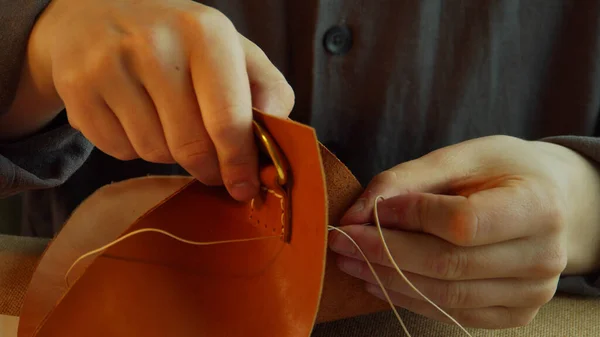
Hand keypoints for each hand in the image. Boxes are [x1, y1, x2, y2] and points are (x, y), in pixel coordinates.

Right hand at [7, 0, 293, 200]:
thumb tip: (277, 134)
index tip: (245, 189)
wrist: (97, 13)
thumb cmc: (180, 41)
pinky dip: (135, 147)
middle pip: (191, 147)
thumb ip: (267, 90)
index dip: (240, 164)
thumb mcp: (232, 50)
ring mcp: (109, 67)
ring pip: (155, 153)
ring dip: (171, 153)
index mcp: (205, 33)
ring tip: (169, 121)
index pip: (228, 120)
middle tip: (212, 167)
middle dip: (208, 168)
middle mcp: (154, 45)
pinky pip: (120, 151)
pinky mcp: (77, 90)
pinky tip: (136, 116)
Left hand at [328, 135, 599, 328]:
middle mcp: (543, 256)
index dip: (409, 217)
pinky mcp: (515, 312)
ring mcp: (532, 292)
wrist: (551, 202)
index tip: (369, 210)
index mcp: (538, 206)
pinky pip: (452, 312)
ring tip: (351, 260)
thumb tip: (357, 212)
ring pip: (444, 295)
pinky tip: (379, 279)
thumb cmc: (503, 172)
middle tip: (341, 240)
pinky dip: (408, 297)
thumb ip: (408, 179)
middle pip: (447, 265)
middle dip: (383, 253)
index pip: (461, 223)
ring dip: (387, 279)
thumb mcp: (462, 156)